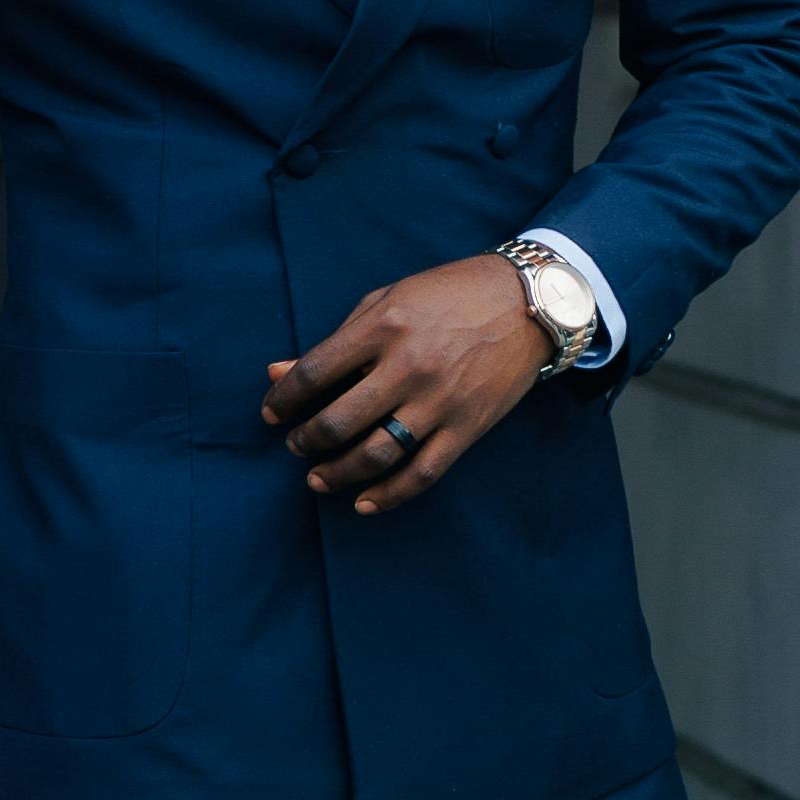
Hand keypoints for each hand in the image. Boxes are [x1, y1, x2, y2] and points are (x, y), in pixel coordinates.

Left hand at [262, 255, 553, 514]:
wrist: (528, 304)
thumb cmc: (447, 297)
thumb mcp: (385, 302)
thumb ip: (334, 341)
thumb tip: (276, 372)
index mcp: (382, 327)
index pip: (313, 373)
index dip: (282, 398)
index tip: (271, 413)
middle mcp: (409, 366)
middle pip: (340, 420)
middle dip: (306, 441)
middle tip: (296, 446)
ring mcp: (440, 401)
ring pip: (377, 453)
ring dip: (338, 473)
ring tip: (317, 478)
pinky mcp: (468, 427)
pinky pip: (423, 472)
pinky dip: (390, 494)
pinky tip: (364, 502)